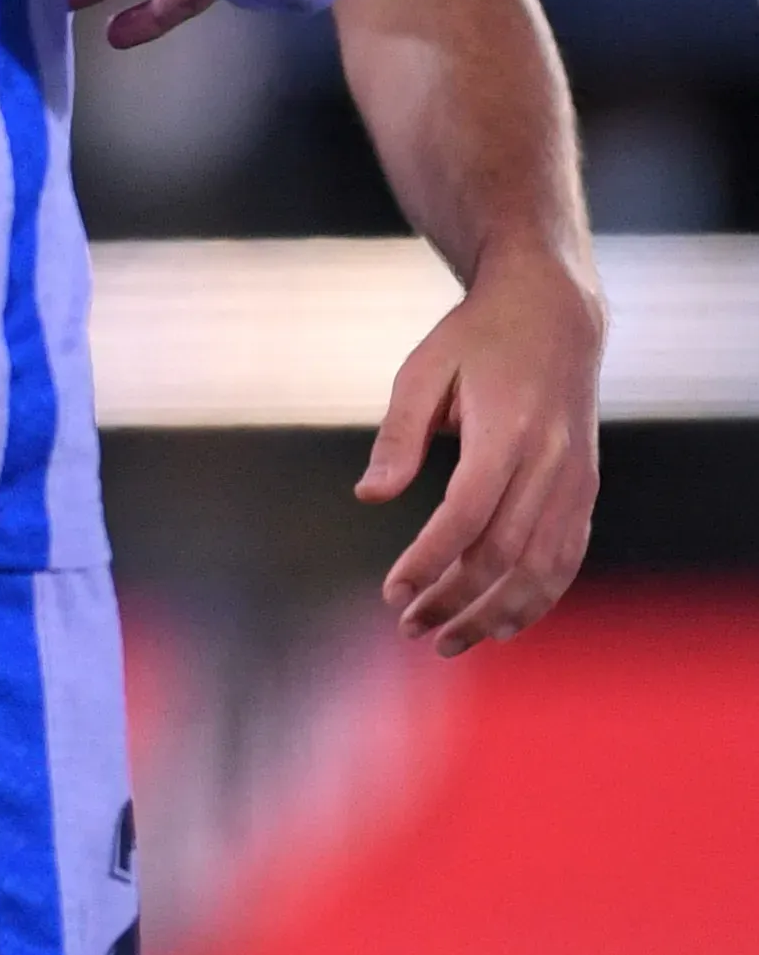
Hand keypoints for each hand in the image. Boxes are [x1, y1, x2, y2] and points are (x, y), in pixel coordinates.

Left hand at [359, 242, 604, 655]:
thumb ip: (398, 434)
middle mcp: (551, 464)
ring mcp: (576, 481)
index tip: (392, 592)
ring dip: (497, 614)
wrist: (555, 314)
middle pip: (503, 555)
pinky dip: (539, 597)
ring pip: (543, 569)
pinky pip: (567, 557)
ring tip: (450, 640)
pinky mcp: (586, 490)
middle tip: (409, 626)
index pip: (466, 517)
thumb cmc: (476, 338)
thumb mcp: (424, 369)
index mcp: (507, 433)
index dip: (429, 562)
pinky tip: (503, 623)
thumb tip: (368, 495)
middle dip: (455, 600)